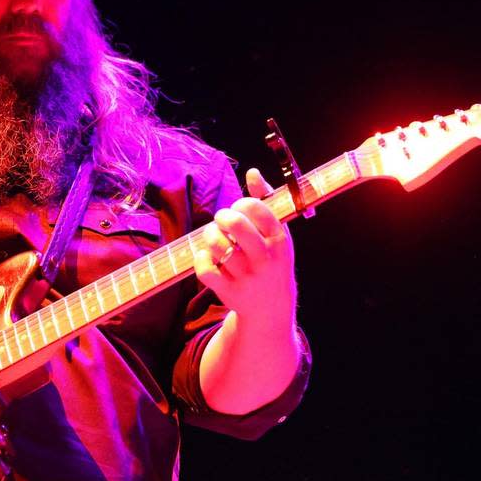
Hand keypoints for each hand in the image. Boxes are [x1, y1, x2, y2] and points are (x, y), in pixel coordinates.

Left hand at [195, 168, 296, 330]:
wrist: (271, 308)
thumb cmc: (271, 261)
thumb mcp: (277, 234)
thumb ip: (266, 201)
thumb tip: (252, 172)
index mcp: (279, 241)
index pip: (257, 209)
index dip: (242, 203)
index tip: (240, 209)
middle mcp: (265, 259)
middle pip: (236, 224)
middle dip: (222, 216)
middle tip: (222, 220)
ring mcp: (247, 277)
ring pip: (217, 245)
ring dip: (209, 235)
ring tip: (213, 237)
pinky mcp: (229, 292)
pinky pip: (205, 269)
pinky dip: (201, 259)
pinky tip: (208, 257)